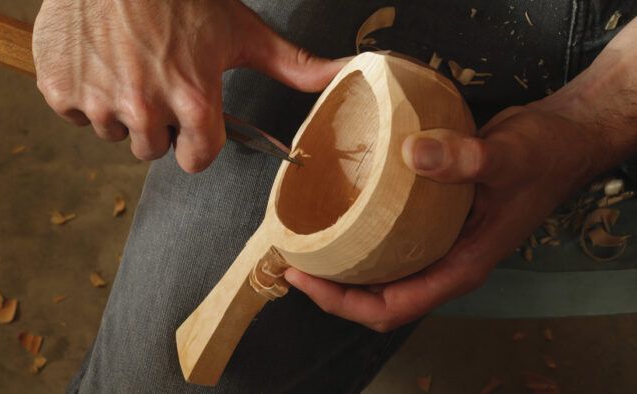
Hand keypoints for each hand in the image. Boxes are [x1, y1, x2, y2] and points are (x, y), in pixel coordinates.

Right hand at [33, 0, 342, 171]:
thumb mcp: (242, 31)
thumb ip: (292, 65)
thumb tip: (344, 73)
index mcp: (193, 102)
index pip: (197, 160)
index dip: (197, 141)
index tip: (194, 124)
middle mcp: (145, 110)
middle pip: (154, 148)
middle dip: (159, 122)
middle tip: (158, 78)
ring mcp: (99, 102)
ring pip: (114, 131)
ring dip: (121, 107)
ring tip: (128, 63)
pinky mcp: (61, 91)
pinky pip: (75, 112)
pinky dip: (83, 91)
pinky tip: (98, 59)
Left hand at [285, 16, 636, 331]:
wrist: (560, 139)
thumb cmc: (544, 156)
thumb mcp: (509, 156)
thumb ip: (467, 159)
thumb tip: (414, 154)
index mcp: (461, 266)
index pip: (392, 307)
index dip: (342, 302)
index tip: (304, 278)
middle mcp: (444, 261)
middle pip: (378, 298)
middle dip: (332, 288)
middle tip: (293, 258)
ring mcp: (438, 243)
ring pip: (381, 271)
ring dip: (342, 263)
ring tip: (305, 241)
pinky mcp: (432, 220)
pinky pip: (388, 240)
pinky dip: (360, 235)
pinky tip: (339, 214)